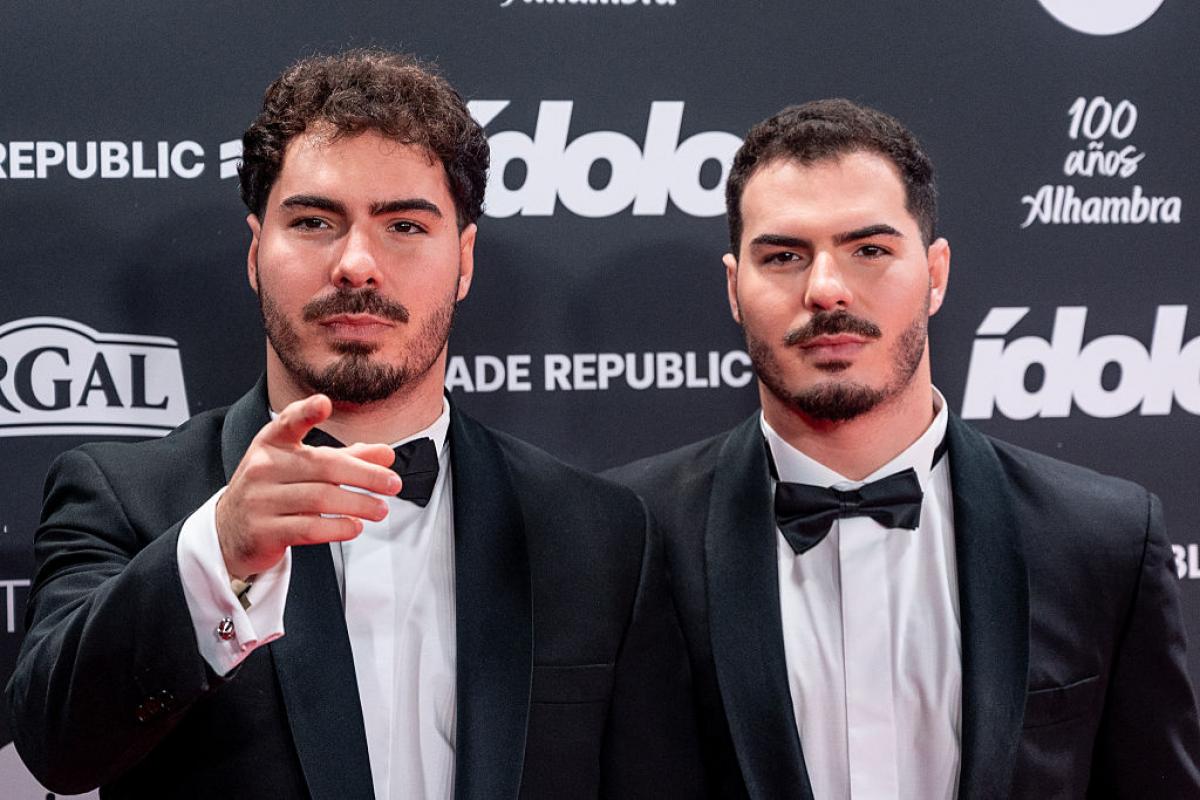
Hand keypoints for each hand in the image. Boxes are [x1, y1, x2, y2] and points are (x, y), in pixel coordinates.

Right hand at [214, 394, 400, 578]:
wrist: (230, 531)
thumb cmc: (273, 491)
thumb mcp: (301, 467)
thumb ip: (345, 458)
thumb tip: (385, 454)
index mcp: (272, 443)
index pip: (288, 422)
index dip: (306, 411)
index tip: (324, 403)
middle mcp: (263, 468)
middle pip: (323, 466)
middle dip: (365, 475)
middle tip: (392, 483)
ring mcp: (260, 500)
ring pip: (320, 499)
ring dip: (358, 504)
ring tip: (380, 509)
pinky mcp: (264, 532)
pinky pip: (308, 528)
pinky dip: (338, 527)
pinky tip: (355, 526)